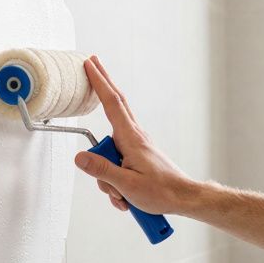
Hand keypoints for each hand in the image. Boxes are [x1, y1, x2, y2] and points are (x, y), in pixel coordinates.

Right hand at [75, 55, 196, 214]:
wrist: (183, 199)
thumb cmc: (161, 191)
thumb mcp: (126, 185)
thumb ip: (101, 170)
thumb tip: (80, 157)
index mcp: (131, 138)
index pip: (112, 103)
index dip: (100, 82)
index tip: (91, 64)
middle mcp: (134, 138)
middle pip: (113, 108)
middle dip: (102, 88)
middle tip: (92, 64)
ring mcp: (136, 147)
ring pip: (109, 150)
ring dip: (108, 177)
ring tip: (122, 195)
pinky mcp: (137, 158)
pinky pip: (118, 164)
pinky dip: (117, 183)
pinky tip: (126, 199)